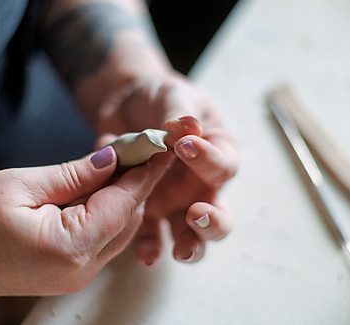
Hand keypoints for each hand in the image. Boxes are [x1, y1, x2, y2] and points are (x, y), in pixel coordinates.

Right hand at [0, 146, 171, 308]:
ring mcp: (78, 275)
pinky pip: (105, 239)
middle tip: (141, 147)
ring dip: (125, 195)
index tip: (162, 145)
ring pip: (120, 228)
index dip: (146, 170)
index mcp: (71, 246)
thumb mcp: (22, 185)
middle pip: (128, 217)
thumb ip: (74, 174)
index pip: (124, 201)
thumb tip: (112, 158)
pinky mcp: (71, 272)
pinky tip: (104, 187)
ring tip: (124, 162)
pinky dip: (110, 211)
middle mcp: (82, 268)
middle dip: (139, 180)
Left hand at [96, 72, 238, 264]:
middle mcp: (199, 185)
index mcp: (215, 154)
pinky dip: (149, 246)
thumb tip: (186, 126)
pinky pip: (150, 235)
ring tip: (179, 251)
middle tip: (197, 214)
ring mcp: (173, 203)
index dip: (208, 160)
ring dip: (189, 246)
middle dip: (213, 223)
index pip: (223, 165)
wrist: (126, 107)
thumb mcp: (172, 95)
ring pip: (190, 235)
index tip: (186, 146)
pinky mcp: (145, 211)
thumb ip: (178, 113)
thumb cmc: (159, 97)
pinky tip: (145, 255)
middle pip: (219, 215)